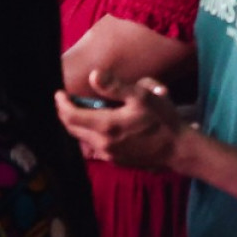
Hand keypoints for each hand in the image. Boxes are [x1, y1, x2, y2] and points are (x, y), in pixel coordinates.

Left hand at [57, 70, 187, 170]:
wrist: (177, 149)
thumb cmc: (162, 119)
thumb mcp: (142, 96)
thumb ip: (115, 86)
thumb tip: (93, 75)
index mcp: (106, 125)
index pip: (71, 115)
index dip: (62, 103)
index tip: (59, 93)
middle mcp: (101, 143)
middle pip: (72, 128)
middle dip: (66, 113)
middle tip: (66, 101)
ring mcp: (108, 154)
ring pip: (82, 138)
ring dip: (78, 124)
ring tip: (82, 111)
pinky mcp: (115, 161)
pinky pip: (95, 146)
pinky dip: (91, 134)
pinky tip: (100, 126)